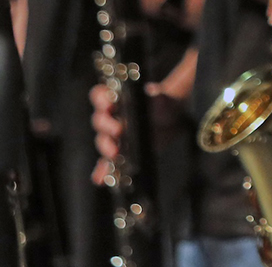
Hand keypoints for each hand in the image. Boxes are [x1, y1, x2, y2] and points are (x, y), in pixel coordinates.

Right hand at [87, 59, 195, 186]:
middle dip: (106, 126)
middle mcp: (111, 117)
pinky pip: (106, 163)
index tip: (109, 105)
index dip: (100, 100)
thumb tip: (151, 92)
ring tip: (115, 154)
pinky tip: (101, 179)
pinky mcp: (119, 153)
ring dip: (105, 148)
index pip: (99, 95)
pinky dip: (102, 171)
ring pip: (102, 141)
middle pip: (99, 120)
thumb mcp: (162, 99)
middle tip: (118, 131)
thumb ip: (156, 96)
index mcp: (115, 99)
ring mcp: (114, 136)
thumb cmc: (163, 103)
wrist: (172, 119)